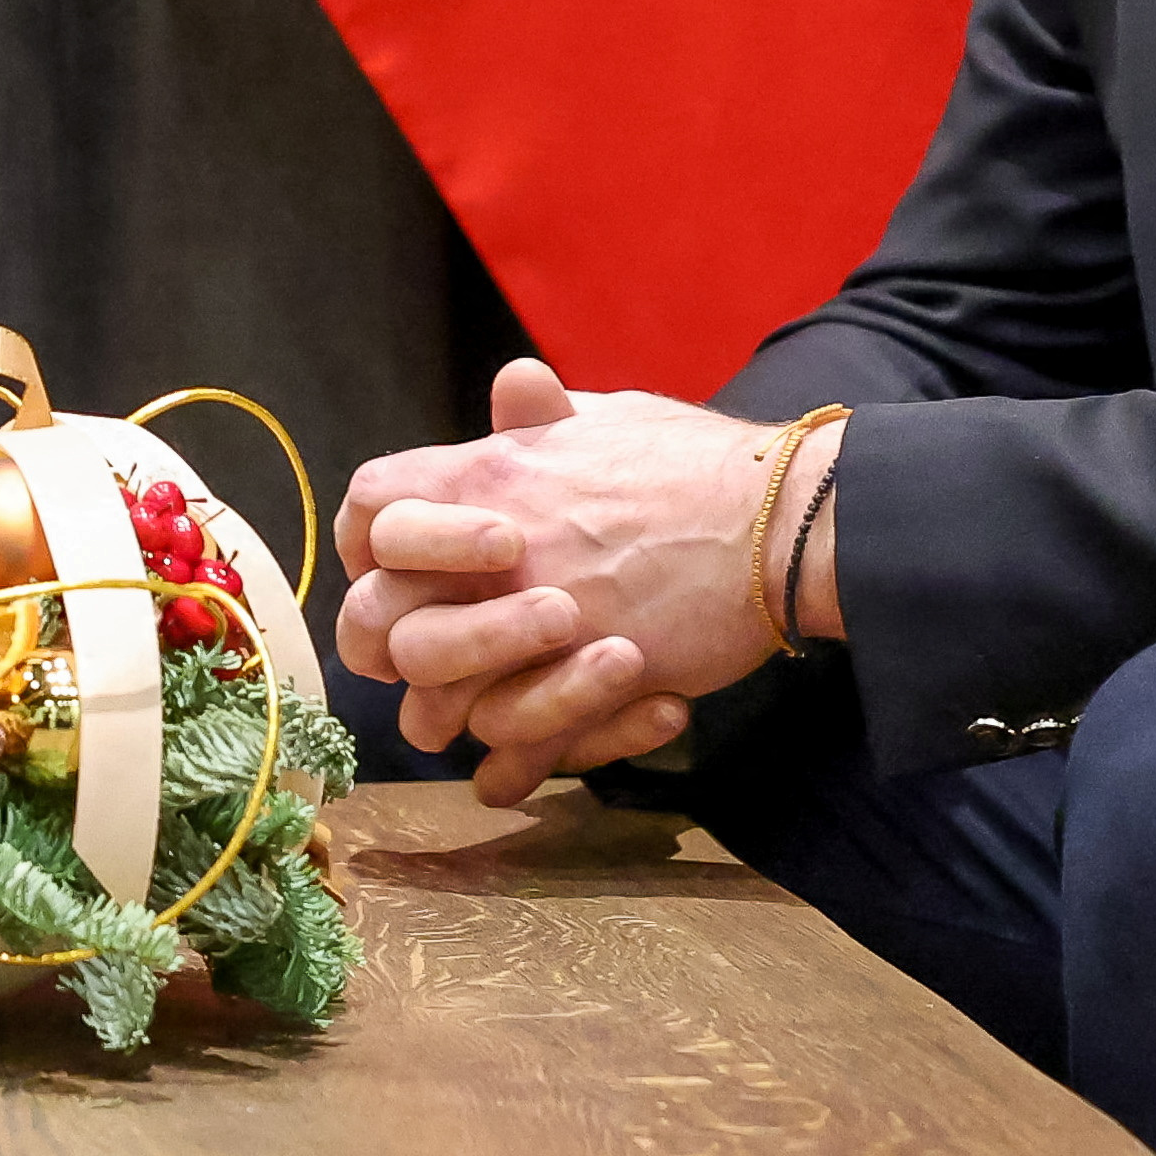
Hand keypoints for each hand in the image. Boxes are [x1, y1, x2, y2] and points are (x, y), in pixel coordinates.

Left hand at [327, 356, 823, 795]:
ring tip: (488, 706)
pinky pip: (510, 754)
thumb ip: (544, 420)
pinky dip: (509, 767)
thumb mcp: (609, 418)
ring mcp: (537, 624)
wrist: (785, 523)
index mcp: (489, 472)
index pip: (370, 506)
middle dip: (393, 644)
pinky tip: (515, 767)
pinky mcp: (584, 686)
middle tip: (434, 654)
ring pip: (433, 700)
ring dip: (452, 712)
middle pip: (373, 619)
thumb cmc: (703, 465)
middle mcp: (495, 549)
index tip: (401, 566)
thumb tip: (514, 389)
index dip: (374, 544)